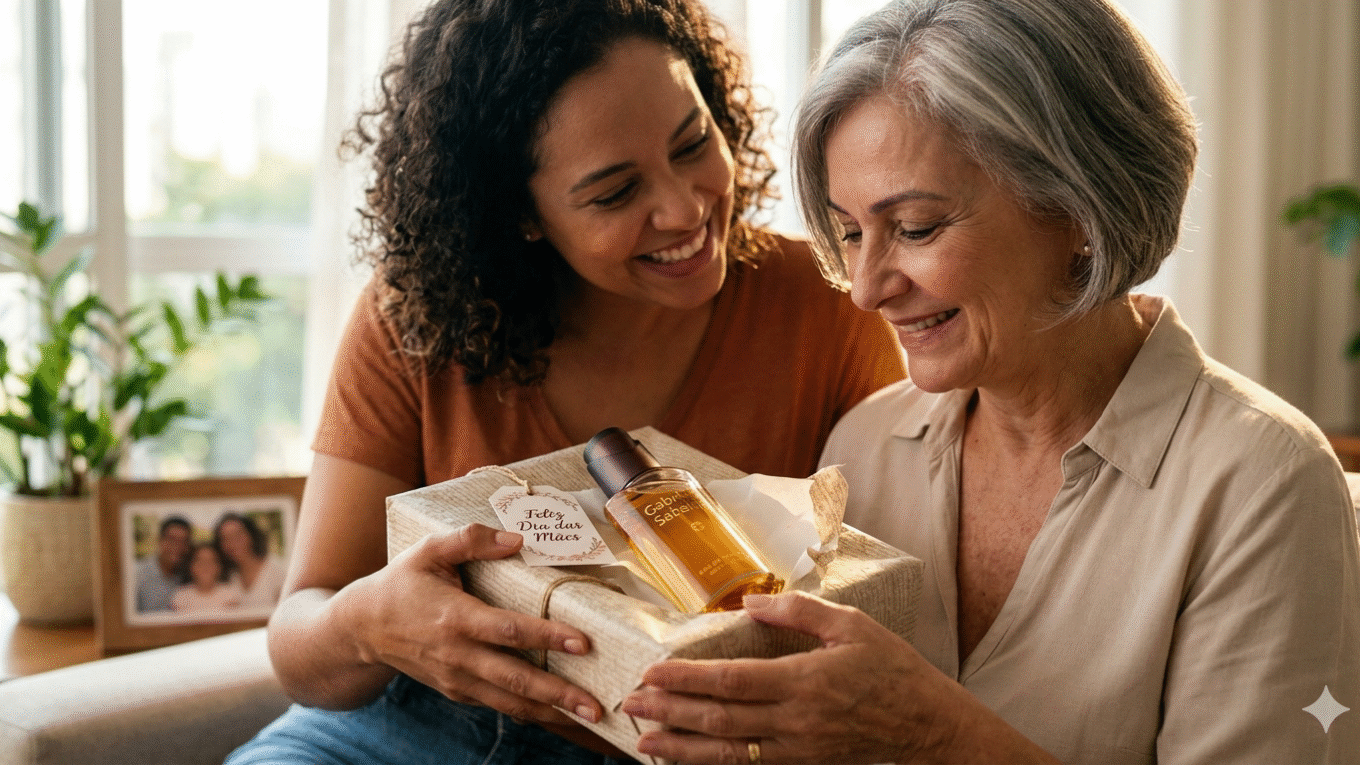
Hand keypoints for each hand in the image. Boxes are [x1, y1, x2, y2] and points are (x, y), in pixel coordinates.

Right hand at [341, 523, 603, 726]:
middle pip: (514, 679)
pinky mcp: (457, 691)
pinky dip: (528, 711)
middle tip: (596, 705)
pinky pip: (497, 705)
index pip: (508, 631)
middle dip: (558, 694)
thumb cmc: (401, 583)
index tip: (582, 643)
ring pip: (509, 702)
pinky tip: (558, 713)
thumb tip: (517, 539)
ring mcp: (456, 678)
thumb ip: (471, 541)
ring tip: (588, 717)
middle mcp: (458, 655)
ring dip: (550, 712)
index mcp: (455, 618)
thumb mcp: (428, 551)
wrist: (361, 628)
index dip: (547, 637)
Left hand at [621, 591, 1038, 763]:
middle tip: (631, 704)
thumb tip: (750, 604)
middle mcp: (795, 722)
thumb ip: (800, 612)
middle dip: (669, 712)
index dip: (685, 679)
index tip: (652, 672)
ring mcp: (799, 751)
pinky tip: (691, 759)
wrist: (936, 734)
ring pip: (727, 753)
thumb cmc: (897, 674)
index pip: (730, 682)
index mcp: (804, 681)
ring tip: (645, 742)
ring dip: (681, 748)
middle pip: (718, 720)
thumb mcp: (854, 626)